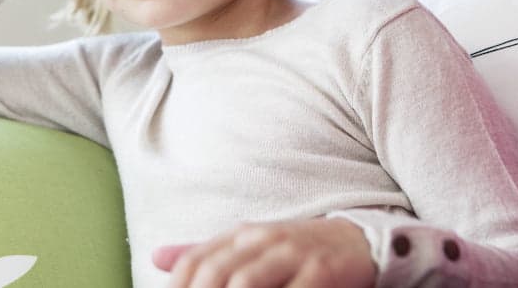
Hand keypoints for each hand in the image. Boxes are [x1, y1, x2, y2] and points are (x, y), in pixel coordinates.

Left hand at [154, 218, 376, 287]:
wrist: (360, 240)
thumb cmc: (297, 250)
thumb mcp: (250, 245)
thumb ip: (206, 253)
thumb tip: (157, 257)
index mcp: (241, 234)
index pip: (195, 261)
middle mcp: (263, 239)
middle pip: (216, 272)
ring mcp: (292, 253)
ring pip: (247, 282)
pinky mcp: (322, 270)